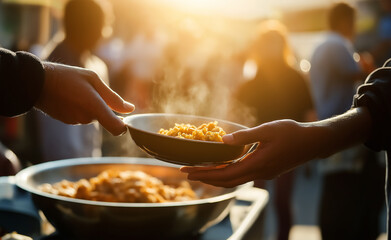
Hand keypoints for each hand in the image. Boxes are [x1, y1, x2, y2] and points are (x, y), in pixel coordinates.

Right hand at [35, 62, 134, 135]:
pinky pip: (81, 116)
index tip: (124, 118)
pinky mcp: (68, 121)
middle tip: (90, 90)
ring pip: (93, 116)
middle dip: (103, 106)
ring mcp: (76, 121)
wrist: (35, 83)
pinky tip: (69, 96)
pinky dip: (80, 108)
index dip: (124, 126)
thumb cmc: (66, 76)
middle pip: (105, 117)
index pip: (117, 129)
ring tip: (77, 91)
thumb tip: (130, 109)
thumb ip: (113, 97)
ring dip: (90, 106)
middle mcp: (86, 117)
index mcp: (95, 106)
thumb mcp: (93, 79)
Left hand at [181, 120, 317, 186]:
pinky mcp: (266, 171)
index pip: (224, 174)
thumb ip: (245, 136)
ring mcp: (263, 174)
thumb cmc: (292, 134)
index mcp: (257, 164)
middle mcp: (258, 173)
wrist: (313, 143)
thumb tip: (223, 141)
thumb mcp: (267, 130)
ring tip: (200, 172)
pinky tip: (222, 167)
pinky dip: (228, 174)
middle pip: (226, 181)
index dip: (204, 174)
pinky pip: (242, 176)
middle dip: (205, 178)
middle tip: (187, 173)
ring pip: (234, 181)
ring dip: (216, 178)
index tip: (188, 171)